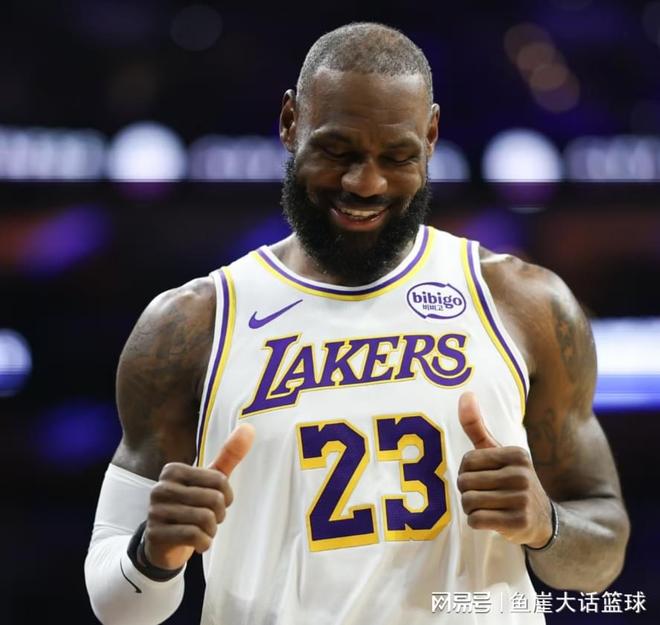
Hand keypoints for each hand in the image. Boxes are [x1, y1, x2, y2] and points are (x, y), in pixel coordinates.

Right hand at [143, 423, 255, 569]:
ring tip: (203, 530)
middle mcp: (161, 487)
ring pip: (205, 519)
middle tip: (211, 520)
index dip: (226, 496)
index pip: (219, 481)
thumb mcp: (210, 481)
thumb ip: (229, 456)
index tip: (218, 503)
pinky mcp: (155, 534)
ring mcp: (155, 511)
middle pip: (214, 500)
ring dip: (212, 530)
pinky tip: (198, 542)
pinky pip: (194, 536)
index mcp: (173, 470)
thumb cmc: (191, 505)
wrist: (165, 542)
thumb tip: (248, 428)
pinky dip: (204, 543)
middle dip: (219, 515)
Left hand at [457, 392, 551, 547]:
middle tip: (484, 495)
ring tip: (487, 507)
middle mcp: (522, 475)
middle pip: (465, 482)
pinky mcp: (519, 523)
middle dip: (467, 491)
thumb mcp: (497, 452)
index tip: (481, 477)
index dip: (466, 472)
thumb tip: (465, 394)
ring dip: (470, 508)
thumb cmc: (510, 480)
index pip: (467, 461)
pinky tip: (491, 521)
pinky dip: (476, 522)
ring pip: (469, 502)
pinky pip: (477, 520)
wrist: (542, 519)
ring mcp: (522, 500)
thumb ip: (477, 426)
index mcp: (516, 454)